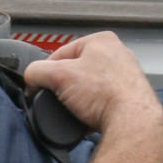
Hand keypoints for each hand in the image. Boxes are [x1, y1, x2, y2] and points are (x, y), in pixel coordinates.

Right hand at [24, 32, 162, 146]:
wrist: (131, 122)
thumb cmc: (104, 93)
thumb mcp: (58, 76)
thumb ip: (37, 72)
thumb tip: (30, 78)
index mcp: (102, 40)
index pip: (62, 52)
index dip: (47, 70)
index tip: (41, 85)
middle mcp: (118, 53)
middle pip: (77, 69)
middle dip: (66, 85)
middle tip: (61, 99)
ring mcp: (126, 75)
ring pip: (90, 86)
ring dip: (80, 98)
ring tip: (77, 109)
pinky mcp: (131, 95)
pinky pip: (103, 100)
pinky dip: (94, 108)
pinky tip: (90, 116)